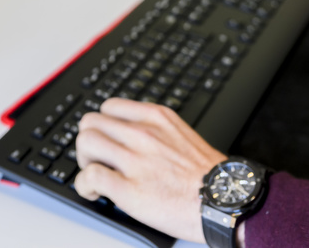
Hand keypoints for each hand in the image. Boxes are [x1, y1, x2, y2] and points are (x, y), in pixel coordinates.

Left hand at [74, 99, 225, 243]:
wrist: (223, 202)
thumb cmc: (205, 175)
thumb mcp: (180, 134)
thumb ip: (154, 130)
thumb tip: (128, 135)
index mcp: (155, 118)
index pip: (108, 106)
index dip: (102, 125)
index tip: (106, 140)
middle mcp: (143, 134)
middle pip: (90, 122)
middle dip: (88, 142)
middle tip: (97, 159)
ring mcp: (135, 160)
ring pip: (85, 143)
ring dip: (84, 161)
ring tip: (96, 174)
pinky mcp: (129, 189)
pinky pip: (89, 176)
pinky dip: (85, 185)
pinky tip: (95, 192)